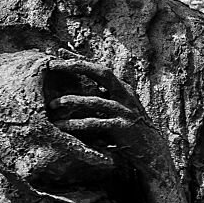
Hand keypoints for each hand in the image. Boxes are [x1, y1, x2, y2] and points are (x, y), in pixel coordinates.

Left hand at [45, 62, 173, 182]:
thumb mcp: (116, 109)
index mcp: (122, 87)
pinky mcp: (122, 127)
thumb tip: (74, 91)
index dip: (80, 58)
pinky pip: (96, 123)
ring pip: (94, 101)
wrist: (152, 151)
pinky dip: (77, 124)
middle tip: (54, 65)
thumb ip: (100, 98)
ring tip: (52, 104)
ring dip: (71, 101)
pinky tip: (62, 126)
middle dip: (77, 66)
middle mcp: (125, 94)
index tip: (59, 51)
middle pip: (102, 73)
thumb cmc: (127, 130)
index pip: (99, 67)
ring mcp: (125, 110)